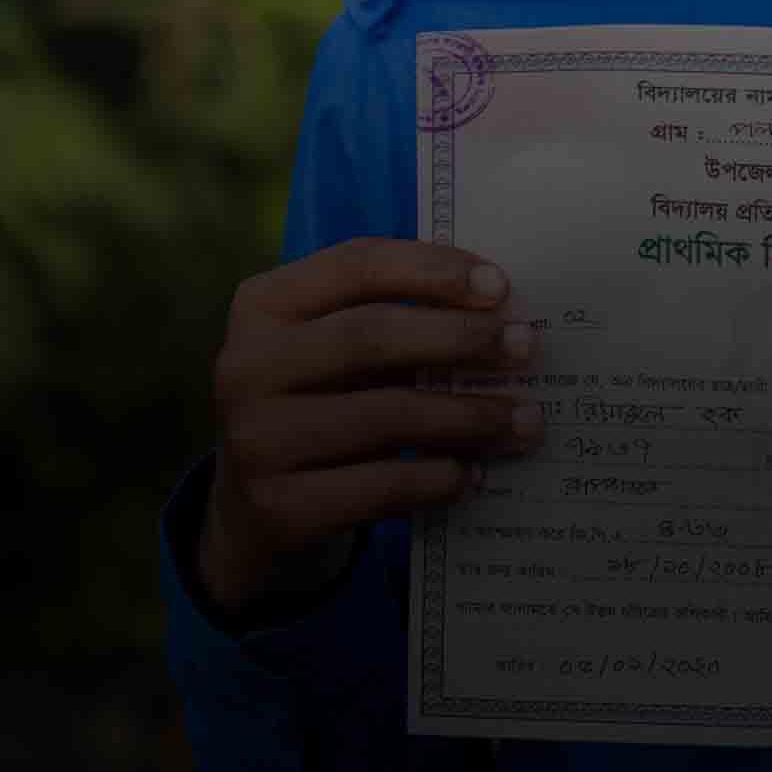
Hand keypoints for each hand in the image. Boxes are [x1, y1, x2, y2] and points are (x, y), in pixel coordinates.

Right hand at [198, 236, 543, 618]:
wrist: (247, 506)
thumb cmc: (316, 398)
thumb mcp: (333, 345)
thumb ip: (396, 317)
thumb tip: (501, 312)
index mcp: (264, 304)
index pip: (357, 265)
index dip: (433, 270)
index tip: (499, 287)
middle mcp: (246, 365)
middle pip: (370, 336)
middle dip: (458, 339)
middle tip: (525, 347)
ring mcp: (255, 440)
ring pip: (384, 416)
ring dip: (468, 416)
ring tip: (525, 419)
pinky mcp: (277, 507)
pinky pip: (378, 486)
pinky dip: (437, 477)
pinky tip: (474, 474)